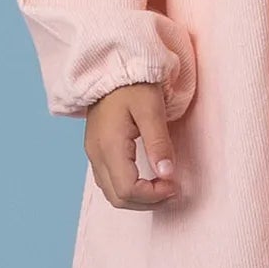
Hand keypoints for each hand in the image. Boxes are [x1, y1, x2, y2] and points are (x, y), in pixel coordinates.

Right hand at [84, 82, 180, 207]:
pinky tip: (147, 179)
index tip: (175, 184)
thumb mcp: (152, 109)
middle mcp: (96, 154)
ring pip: (112, 193)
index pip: (128, 190)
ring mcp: (93, 153)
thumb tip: (167, 174)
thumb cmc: (134, 84)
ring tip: (163, 186)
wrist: (111, 67)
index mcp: (109, 146)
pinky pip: (109, 181)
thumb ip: (159, 143)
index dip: (154, 195)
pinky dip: (129, 188)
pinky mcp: (96, 150)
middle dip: (147, 201)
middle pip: (118, 198)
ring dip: (138, 197)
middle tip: (172, 190)